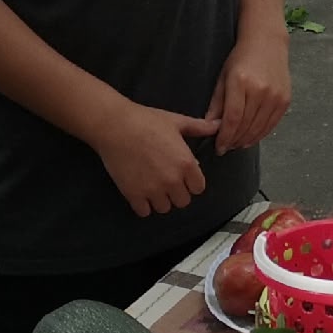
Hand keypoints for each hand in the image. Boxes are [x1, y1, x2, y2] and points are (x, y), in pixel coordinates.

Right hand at [92, 100, 221, 216]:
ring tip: (153, 186)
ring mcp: (153, 190)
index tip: (183, 176)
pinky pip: (144, 212)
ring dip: (160, 200)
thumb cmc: (147, 120)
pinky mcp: (134, 195)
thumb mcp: (176, 121)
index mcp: (186, 164)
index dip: (191, 182)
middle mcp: (173, 181)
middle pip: (183, 201)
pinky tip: (140, 192)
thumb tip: (217, 124)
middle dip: (177, 192)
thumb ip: (199, 127)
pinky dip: (143, 205)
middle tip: (166, 180)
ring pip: (164, 208)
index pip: (199, 188)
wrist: (115, 125)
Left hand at [209, 34, 292, 153]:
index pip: (232, 118)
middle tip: (226, 147)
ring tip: (236, 144)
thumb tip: (209, 126)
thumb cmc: (241, 58)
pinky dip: (260, 134)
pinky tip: (250, 138)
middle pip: (245, 126)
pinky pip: (271, 125)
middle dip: (234, 141)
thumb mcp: (223, 77)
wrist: (268, 43)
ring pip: (259, 128)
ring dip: (246, 140)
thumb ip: (217, 103)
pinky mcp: (285, 100)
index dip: (224, 137)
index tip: (219, 147)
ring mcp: (275, 96)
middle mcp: (260, 90)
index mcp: (240, 82)